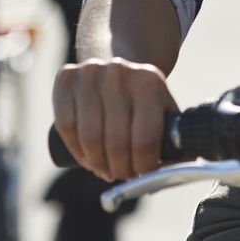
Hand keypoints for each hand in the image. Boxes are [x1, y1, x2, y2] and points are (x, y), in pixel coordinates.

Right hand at [53, 57, 175, 181]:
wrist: (116, 62)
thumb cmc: (143, 98)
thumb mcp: (164, 111)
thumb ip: (173, 144)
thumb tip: (168, 178)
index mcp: (149, 82)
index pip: (145, 140)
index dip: (142, 168)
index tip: (142, 176)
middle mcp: (119, 73)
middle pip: (116, 142)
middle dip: (120, 169)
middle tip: (122, 175)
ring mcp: (90, 73)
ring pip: (89, 137)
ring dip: (97, 163)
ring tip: (106, 169)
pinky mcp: (66, 78)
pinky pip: (66, 126)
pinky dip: (76, 149)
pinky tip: (87, 157)